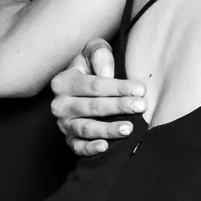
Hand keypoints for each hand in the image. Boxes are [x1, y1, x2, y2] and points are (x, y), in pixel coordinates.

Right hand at [49, 39, 145, 156]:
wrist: (81, 84)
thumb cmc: (92, 66)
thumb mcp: (95, 52)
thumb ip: (100, 54)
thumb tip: (107, 73)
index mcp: (63, 82)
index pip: (94, 86)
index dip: (118, 88)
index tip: (140, 90)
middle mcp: (60, 104)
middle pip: (92, 107)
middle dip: (118, 107)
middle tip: (140, 107)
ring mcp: (63, 123)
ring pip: (86, 128)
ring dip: (108, 129)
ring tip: (129, 128)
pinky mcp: (69, 139)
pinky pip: (77, 147)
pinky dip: (90, 148)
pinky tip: (105, 147)